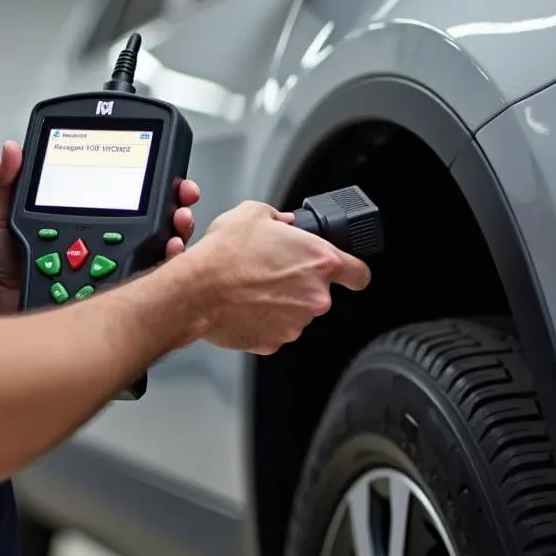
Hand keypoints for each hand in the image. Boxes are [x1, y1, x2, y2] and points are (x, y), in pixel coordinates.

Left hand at [0, 140, 200, 313]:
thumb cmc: (3, 276)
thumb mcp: (1, 222)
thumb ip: (7, 185)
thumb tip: (14, 151)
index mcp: (86, 223)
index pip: (127, 199)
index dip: (150, 184)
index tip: (165, 171)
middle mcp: (106, 245)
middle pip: (154, 222)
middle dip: (176, 206)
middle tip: (180, 197)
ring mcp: (114, 271)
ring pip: (157, 251)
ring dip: (177, 235)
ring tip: (176, 224)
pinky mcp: (116, 296)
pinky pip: (148, 283)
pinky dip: (164, 269)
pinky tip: (165, 254)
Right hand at [186, 200, 370, 354]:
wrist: (195, 290)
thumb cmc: (223, 254)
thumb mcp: (252, 214)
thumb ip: (278, 217)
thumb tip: (284, 224)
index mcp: (318, 261)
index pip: (359, 274)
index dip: (353, 273)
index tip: (347, 275)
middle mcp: (314, 296)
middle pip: (320, 293)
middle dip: (300, 285)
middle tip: (272, 272)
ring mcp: (296, 323)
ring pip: (296, 312)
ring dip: (281, 303)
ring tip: (252, 288)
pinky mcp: (274, 342)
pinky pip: (275, 329)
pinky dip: (263, 320)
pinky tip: (244, 305)